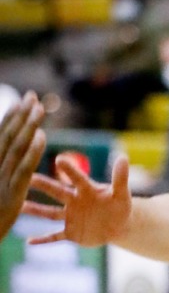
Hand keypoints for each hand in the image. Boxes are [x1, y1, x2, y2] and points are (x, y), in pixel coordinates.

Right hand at [0, 92, 45, 230]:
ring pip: (16, 148)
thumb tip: (12, 161)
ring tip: (39, 108)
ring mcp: (0, 181)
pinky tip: (41, 136)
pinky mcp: (11, 196)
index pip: (2, 137)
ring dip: (27, 126)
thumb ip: (7, 174)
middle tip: (34, 96)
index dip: (12, 118)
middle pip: (9, 137)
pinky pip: (22, 170)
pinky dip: (31, 152)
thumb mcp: (1, 191)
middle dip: (21, 115)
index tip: (23, 100)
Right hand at [23, 154, 131, 245]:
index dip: (70, 171)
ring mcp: (71, 217)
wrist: (119, 225)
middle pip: (57, 192)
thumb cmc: (119, 205)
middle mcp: (74, 201)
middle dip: (44, 185)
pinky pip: (56, 236)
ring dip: (36, 210)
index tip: (60, 160)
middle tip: (28, 178)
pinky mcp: (72, 233)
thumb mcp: (122, 193)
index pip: (77, 178)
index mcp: (87, 190)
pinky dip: (44, 239)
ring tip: (19, 205)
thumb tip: (123, 158)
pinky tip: (30, 241)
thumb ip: (120, 177)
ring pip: (50, 213)